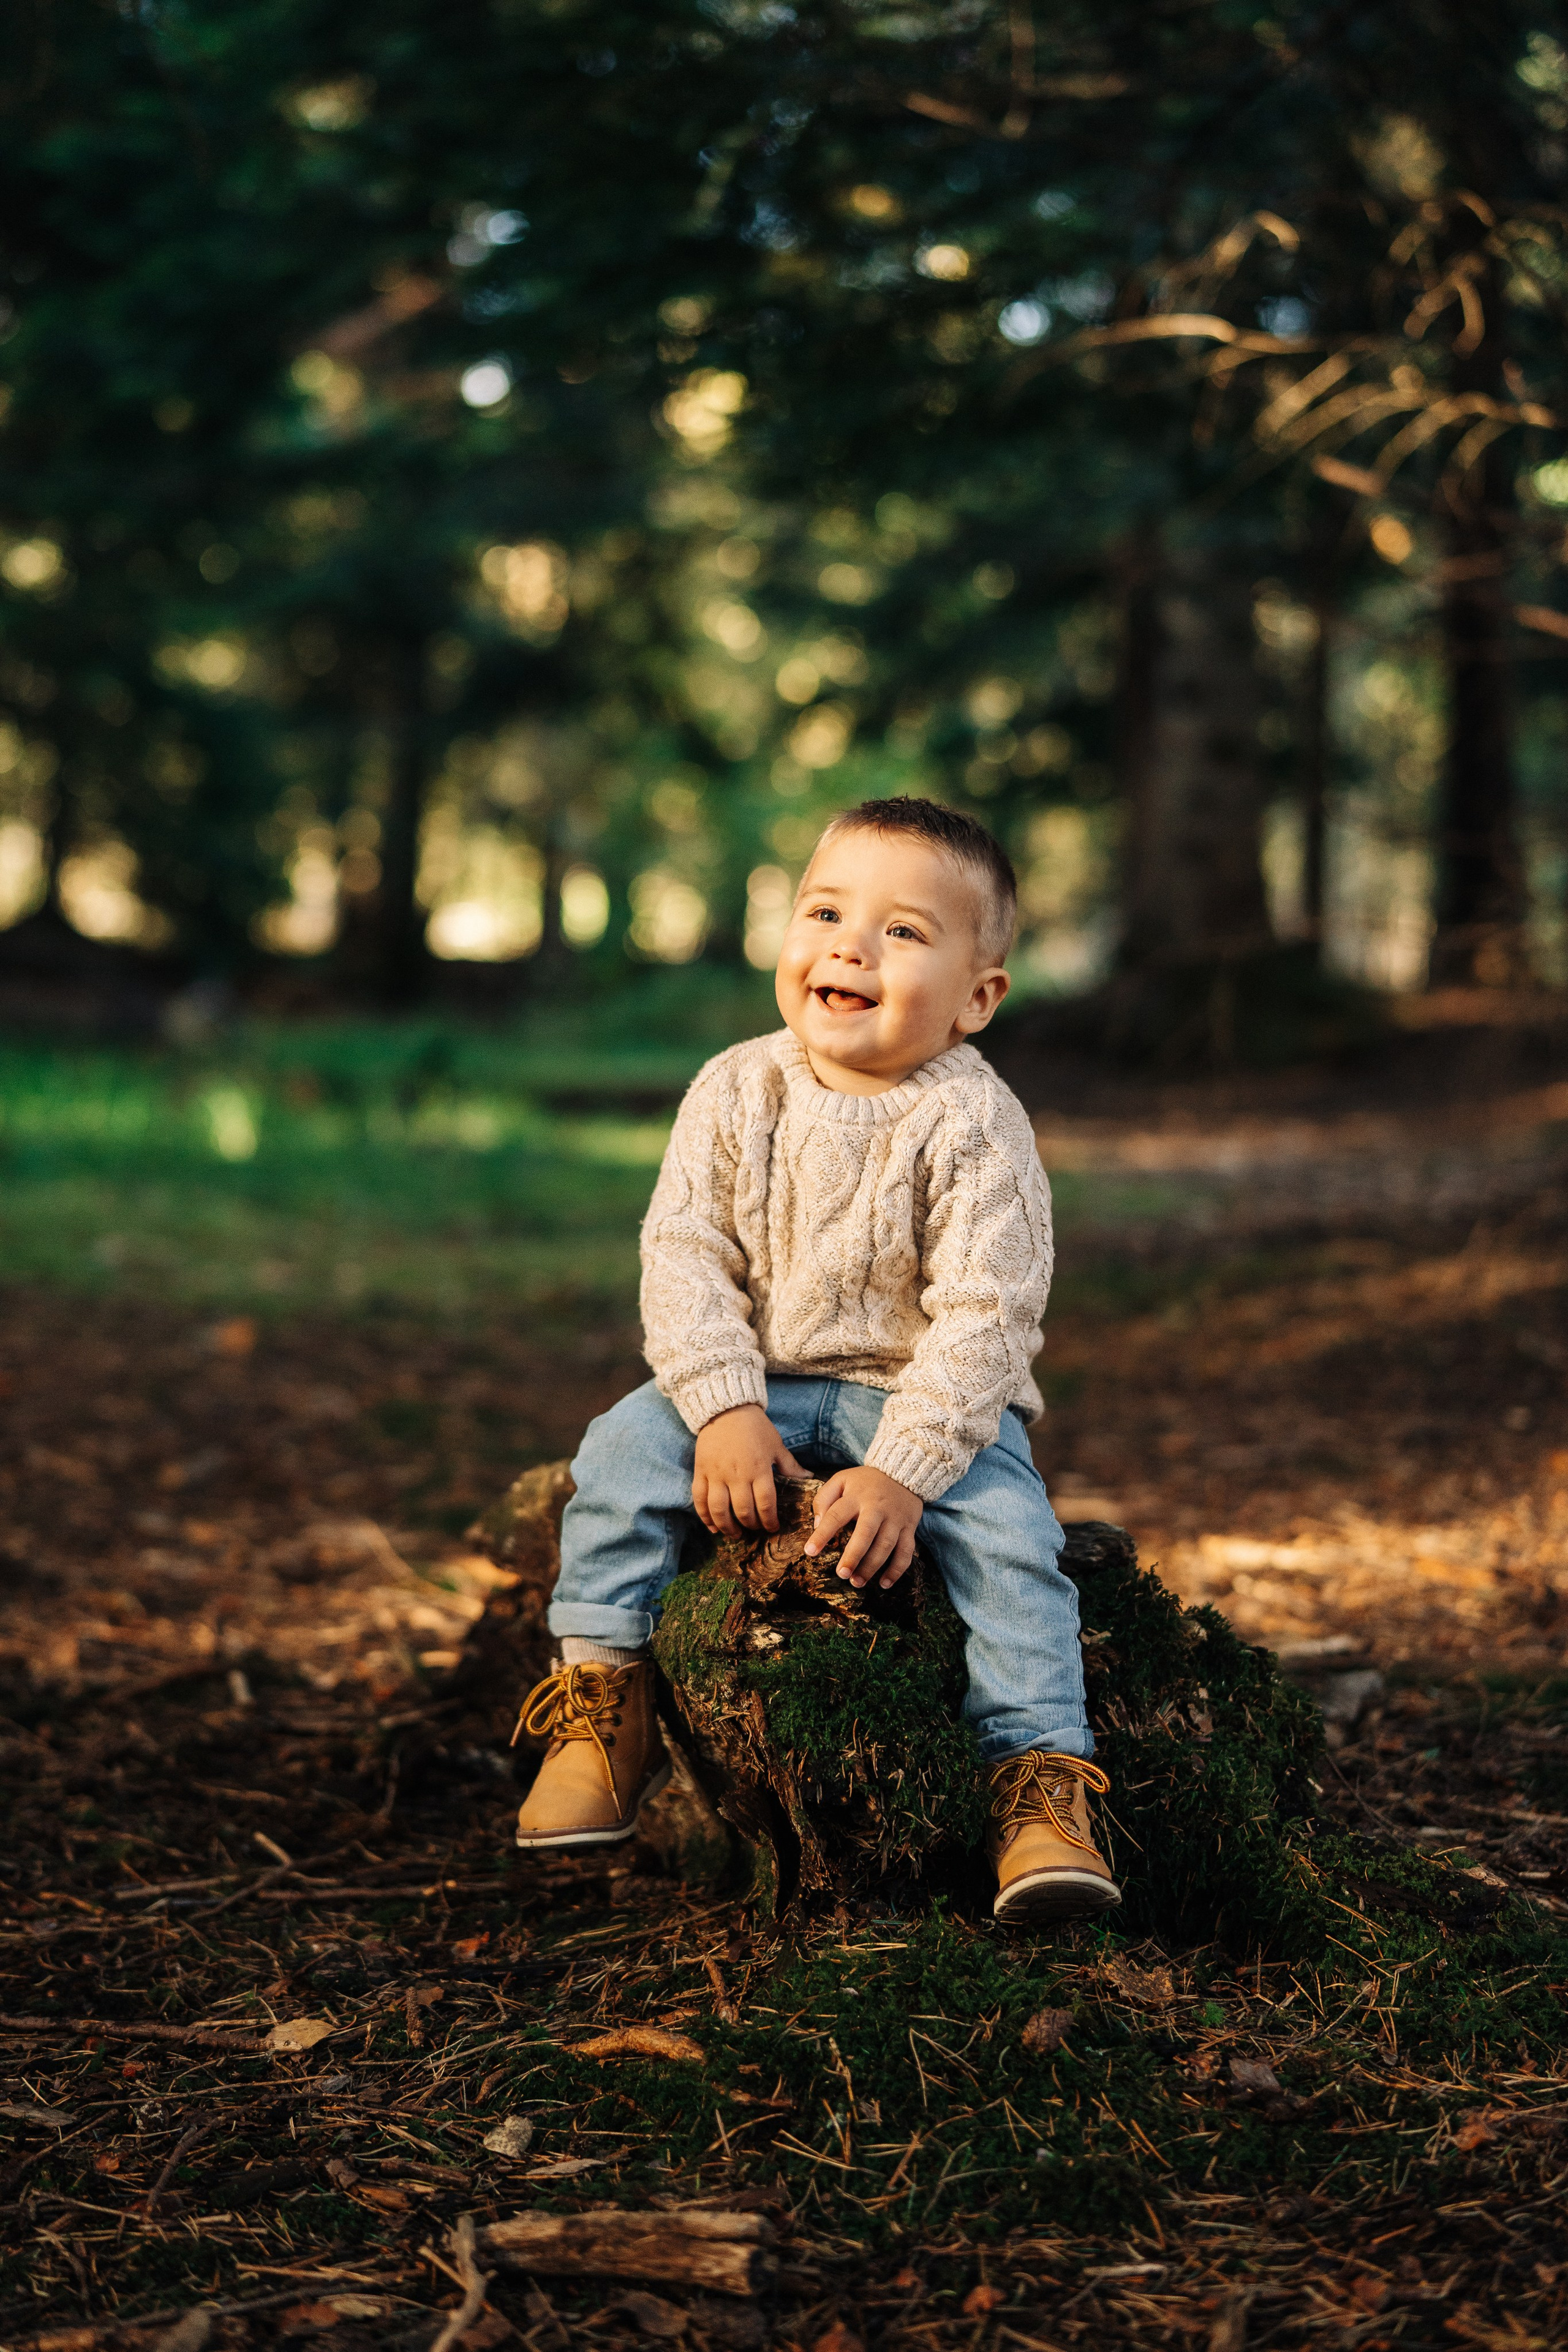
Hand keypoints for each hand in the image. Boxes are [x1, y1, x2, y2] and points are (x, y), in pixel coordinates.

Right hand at [692, 1405, 804, 1537]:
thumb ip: (790, 1465)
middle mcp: (737, 1475)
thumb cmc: (755, 1427)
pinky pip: (699, 1499)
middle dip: (751, 1525)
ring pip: (719, 1509)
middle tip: (755, 1529)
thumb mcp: (776, 1445)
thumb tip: (809, 1477)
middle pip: (743, 1510)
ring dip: (727, 1527)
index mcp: (759, 1469)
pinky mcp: (700, 1471)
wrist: (726, 1409)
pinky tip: (712, 1527)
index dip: (770, 1521)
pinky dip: (704, 1516)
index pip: (765, 1503)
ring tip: (734, 1534)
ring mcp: (716, 1474)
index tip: (773, 1528)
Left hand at [804, 1465, 922, 1590]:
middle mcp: (877, 1508)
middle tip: (841, 1574)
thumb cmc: (865, 1481)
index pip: (836, 1515)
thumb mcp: (841, 1479)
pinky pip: (906, 1552)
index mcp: (856, 1496)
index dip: (822, 1534)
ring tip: (856, 1582)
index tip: (810, 1551)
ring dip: (872, 1567)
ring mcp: (896, 1519)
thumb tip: (817, 1525)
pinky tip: (884, 1583)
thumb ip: (824, 1498)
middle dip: (853, 1556)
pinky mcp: (909, 1527)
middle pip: (866, 1534)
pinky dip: (897, 1570)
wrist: (903, 1472)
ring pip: (886, 1546)